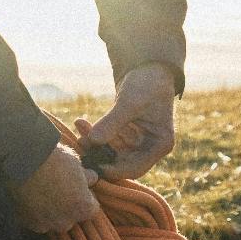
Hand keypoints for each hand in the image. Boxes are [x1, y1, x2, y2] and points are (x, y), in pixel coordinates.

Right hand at [11, 143, 99, 233]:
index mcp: (83, 207)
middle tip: (58, 188)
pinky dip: (35, 212)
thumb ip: (85, 177)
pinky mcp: (27, 223)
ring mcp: (45, 225)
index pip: (92, 209)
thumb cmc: (54, 160)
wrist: (22, 160)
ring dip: (51, 211)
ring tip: (42, 192)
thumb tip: (91, 179)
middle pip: (71, 217)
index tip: (78, 188)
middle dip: (67, 206)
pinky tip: (31, 196)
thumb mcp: (76, 163)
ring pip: (52, 221)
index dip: (86, 197)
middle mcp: (66, 221)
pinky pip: (35, 220)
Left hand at [75, 62, 175, 180]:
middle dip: (99, 154)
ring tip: (80, 125)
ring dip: (93, 142)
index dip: (114, 170)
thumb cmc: (147, 83)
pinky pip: (107, 141)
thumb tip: (93, 141)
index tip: (94, 163)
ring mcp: (137, 143)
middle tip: (80, 142)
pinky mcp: (125, 136)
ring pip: (111, 152)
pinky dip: (94, 134)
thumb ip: (112, 122)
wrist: (148, 69)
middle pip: (121, 163)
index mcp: (160, 144)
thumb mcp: (130, 102)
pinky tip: (81, 122)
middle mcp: (150, 148)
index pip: (136, 168)